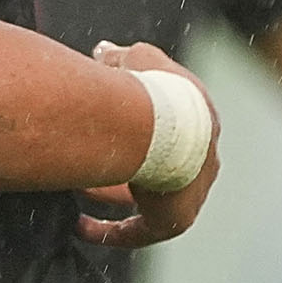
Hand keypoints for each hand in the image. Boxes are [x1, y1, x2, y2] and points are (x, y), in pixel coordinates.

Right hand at [81, 42, 218, 248]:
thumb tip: (105, 52)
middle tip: (89, 166)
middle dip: (125, 166)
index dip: (138, 129)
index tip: (112, 133)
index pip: (172, 128)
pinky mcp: (175, 218)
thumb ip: (121, 57)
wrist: (165, 126)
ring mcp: (193, 192)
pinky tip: (82, 226)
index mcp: (201, 120)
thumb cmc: (152, 89)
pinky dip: (110, 230)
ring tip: (77, 190)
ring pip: (148, 198)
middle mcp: (204, 160)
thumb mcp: (135, 58)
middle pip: (160, 167)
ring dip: (111, 194)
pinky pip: (140, 230)